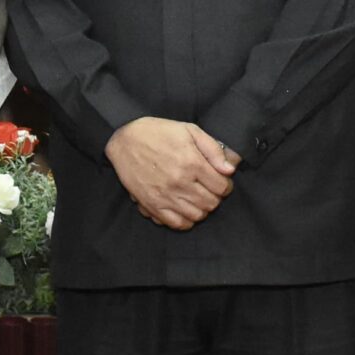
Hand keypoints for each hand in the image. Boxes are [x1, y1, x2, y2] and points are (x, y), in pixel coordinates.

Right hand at [106, 118, 238, 230]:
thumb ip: (213, 149)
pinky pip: (177, 224)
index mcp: (191, 163)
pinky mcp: (152, 205)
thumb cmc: (157, 132)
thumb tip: (230, 169)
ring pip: (197, 216)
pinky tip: (184, 209)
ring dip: (202, 209)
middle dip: (215, 197)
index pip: (222, 187)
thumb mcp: (189, 130)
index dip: (226, 185)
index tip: (221, 181)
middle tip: (209, 189)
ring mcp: (165, 196)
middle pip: (212, 203)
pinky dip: (186, 220)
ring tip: (197, 198)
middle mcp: (180, 182)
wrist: (124, 139)